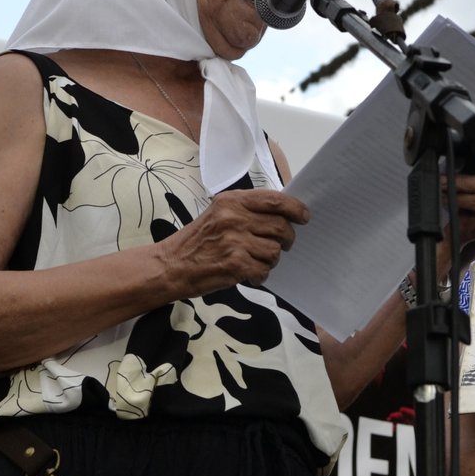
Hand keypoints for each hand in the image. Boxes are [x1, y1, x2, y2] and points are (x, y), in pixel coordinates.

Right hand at [158, 188, 308, 292]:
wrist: (170, 265)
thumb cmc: (197, 241)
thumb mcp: (219, 214)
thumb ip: (247, 211)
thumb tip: (283, 215)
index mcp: (232, 201)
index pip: (275, 200)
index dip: (296, 208)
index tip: (304, 217)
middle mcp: (234, 218)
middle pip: (281, 227)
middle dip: (287, 239)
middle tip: (281, 246)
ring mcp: (235, 241)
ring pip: (275, 251)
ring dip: (270, 260)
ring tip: (255, 261)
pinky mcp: (235, 264)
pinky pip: (264, 270)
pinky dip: (260, 276)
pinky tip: (249, 275)